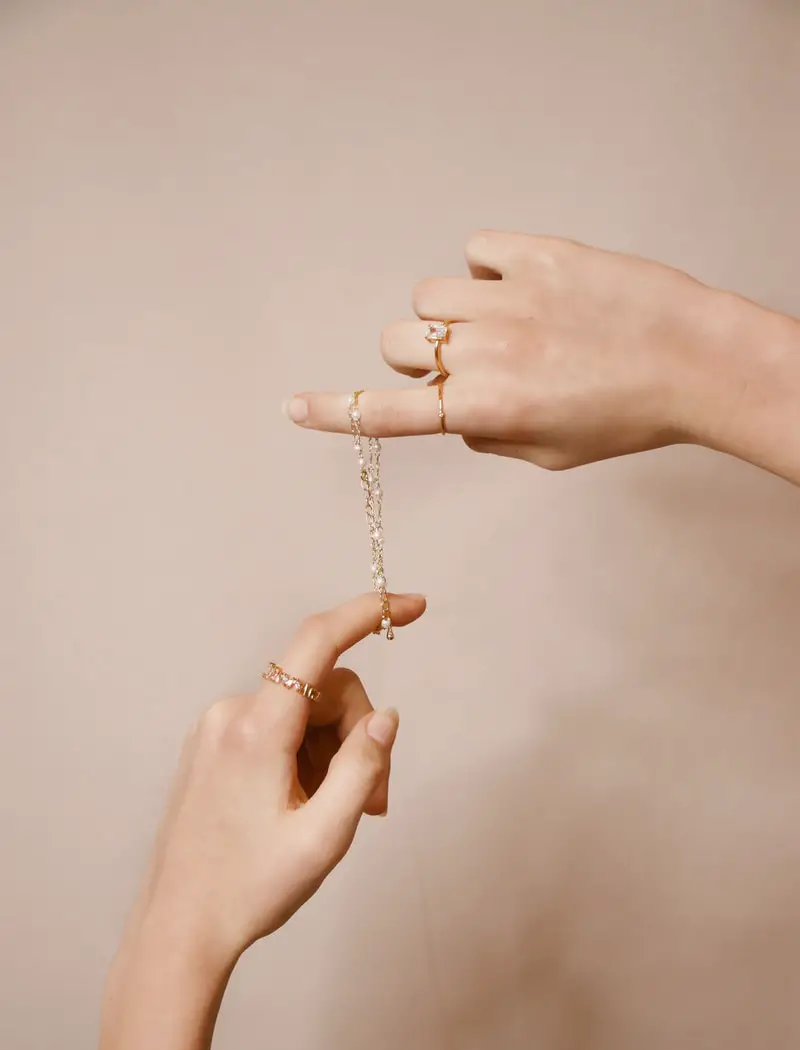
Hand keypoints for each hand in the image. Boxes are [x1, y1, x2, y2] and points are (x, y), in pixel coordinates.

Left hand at [128, 592, 425, 966]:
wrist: (179, 929)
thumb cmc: (249, 890)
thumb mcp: (324, 837)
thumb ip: (363, 768)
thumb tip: (386, 717)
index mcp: (256, 731)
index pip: (318, 642)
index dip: (369, 613)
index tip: (414, 607)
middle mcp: (231, 716)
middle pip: (323, 691)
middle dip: (359, 736)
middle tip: (374, 804)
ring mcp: (216, 730)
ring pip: (304, 714)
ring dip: (334, 755)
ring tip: (338, 818)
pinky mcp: (213, 747)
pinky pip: (278, 729)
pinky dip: (306, 758)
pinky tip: (306, 808)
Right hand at [286, 231, 756, 469]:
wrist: (693, 360)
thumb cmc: (627, 417)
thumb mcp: (550, 453)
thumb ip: (487, 434)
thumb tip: (455, 410)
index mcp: (484, 409)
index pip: (388, 414)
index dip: (335, 412)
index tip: (294, 407)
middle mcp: (484, 353)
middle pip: (396, 342)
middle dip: (417, 358)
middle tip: (466, 364)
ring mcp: (508, 299)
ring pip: (430, 296)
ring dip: (450, 314)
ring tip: (504, 322)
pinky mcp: (538, 254)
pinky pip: (476, 250)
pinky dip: (487, 269)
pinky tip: (524, 286)